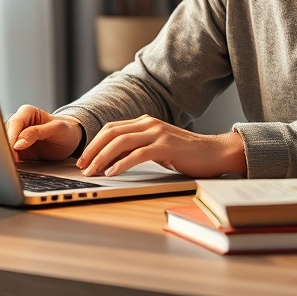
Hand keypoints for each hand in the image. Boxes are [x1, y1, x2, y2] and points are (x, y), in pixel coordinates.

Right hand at [5, 104, 83, 161]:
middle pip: (5, 134)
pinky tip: (13, 166)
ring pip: (4, 145)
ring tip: (12, 164)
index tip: (13, 149)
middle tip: (11, 160)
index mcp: (27, 112)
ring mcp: (16, 136)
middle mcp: (19, 123)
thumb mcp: (56, 129)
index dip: (12, 136)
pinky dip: (9, 160)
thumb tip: (18, 143)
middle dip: (7, 147)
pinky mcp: (16, 149)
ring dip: (6, 155)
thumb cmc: (65, 131)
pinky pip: (8, 154)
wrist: (70, 140)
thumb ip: (37, 133)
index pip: (15, 123)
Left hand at [76, 115, 246, 177]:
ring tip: (92, 171)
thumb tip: (112, 160)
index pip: (111, 128)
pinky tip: (112, 173)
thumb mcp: (157, 148)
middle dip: (93, 150)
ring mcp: (158, 133)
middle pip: (111, 132)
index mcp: (146, 122)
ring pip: (121, 142)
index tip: (83, 159)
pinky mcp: (166, 146)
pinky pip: (137, 154)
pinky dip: (121, 164)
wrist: (214, 153)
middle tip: (82, 166)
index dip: (94, 143)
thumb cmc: (186, 154)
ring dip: (102, 157)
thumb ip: (138, 149)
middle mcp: (149, 124)